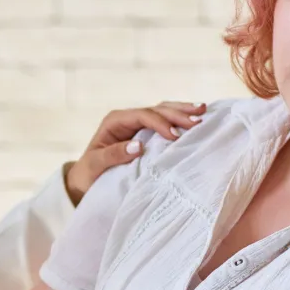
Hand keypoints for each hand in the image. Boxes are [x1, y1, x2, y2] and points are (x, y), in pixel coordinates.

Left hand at [65, 101, 205, 203]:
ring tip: (203, 111)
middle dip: (178, 113)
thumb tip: (139, 146)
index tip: (175, 135)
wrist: (86, 180)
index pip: (142, 115)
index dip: (160, 122)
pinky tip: (197, 119)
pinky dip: (181, 120)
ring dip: (183, 111)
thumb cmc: (88, 173)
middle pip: (157, 109)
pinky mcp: (147, 133)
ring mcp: (139, 124)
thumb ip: (113, 155)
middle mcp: (128, 118)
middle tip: (198, 119)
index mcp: (115, 121)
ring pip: (164, 111)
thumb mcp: (95, 165)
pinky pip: (166, 122)